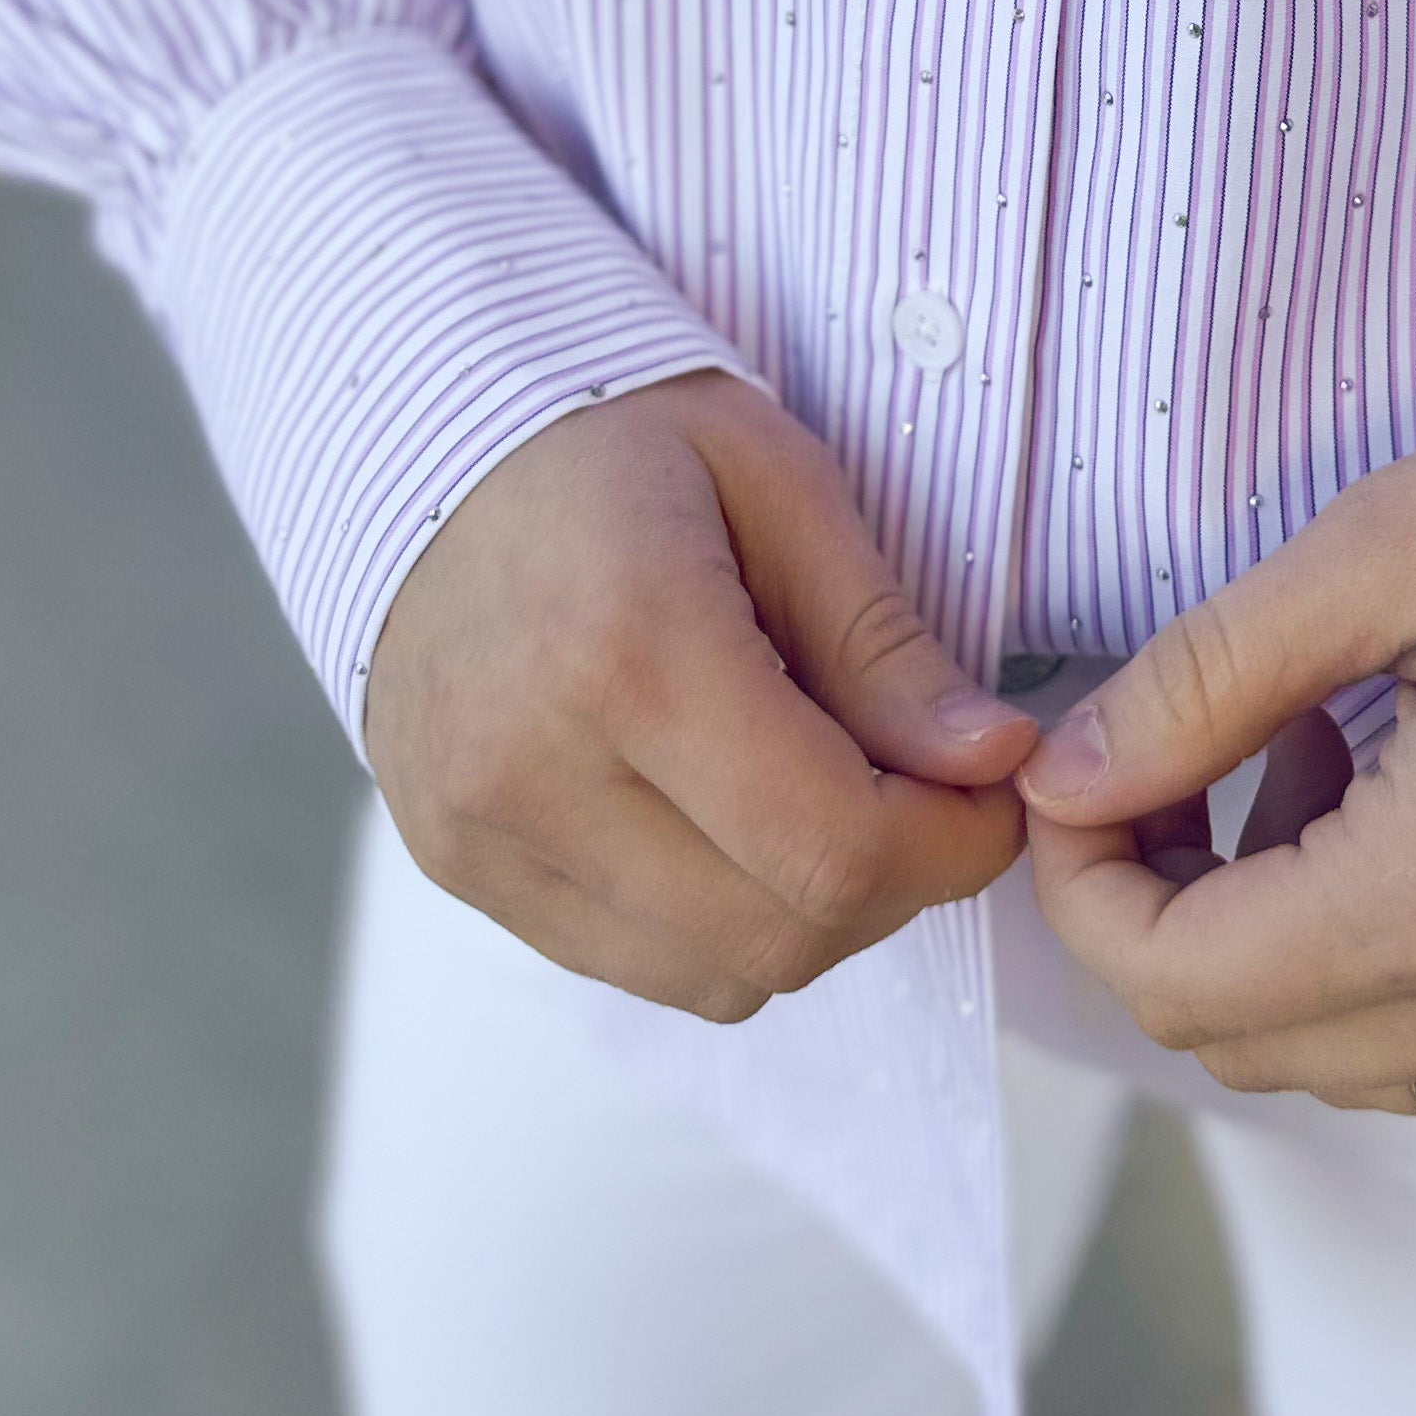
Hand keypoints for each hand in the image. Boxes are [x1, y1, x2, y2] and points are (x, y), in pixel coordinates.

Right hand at [366, 373, 1036, 1019]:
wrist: (425, 444)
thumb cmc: (616, 439)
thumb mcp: (777, 481)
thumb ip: (881, 640)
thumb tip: (990, 764)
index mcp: (629, 648)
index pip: (831, 846)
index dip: (948, 845)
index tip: (989, 791)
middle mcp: (533, 766)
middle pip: (778, 934)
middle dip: (890, 881)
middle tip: (917, 788)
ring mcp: (479, 834)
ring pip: (711, 976)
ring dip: (801, 911)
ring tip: (809, 787)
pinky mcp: (456, 869)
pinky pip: (631, 964)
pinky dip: (711, 918)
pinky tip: (717, 809)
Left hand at [1021, 319, 1415, 1110]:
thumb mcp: (1384, 543)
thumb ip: (1203, 680)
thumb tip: (1061, 779)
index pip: (1178, 985)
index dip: (1080, 884)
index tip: (1072, 766)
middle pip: (1245, 1042)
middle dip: (1167, 906)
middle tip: (1187, 737)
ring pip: (1346, 1055)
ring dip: (1277, 932)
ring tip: (1318, 741)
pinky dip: (1386, 946)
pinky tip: (1412, 790)